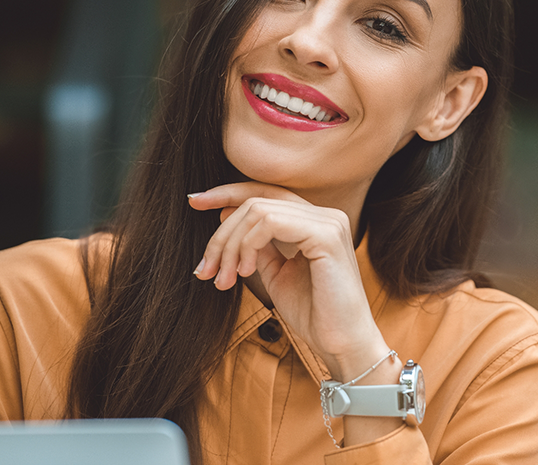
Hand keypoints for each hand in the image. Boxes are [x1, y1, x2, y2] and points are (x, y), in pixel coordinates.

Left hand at [187, 182, 389, 379]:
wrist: (342, 344)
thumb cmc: (315, 314)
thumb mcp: (277, 273)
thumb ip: (259, 245)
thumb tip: (227, 216)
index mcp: (316, 221)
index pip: (267, 194)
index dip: (228, 193)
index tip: (195, 202)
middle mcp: (326, 215)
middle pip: (257, 200)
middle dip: (221, 234)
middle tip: (205, 269)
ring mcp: (328, 222)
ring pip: (258, 211)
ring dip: (230, 245)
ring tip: (224, 279)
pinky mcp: (326, 235)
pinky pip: (270, 223)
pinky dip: (248, 245)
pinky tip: (245, 272)